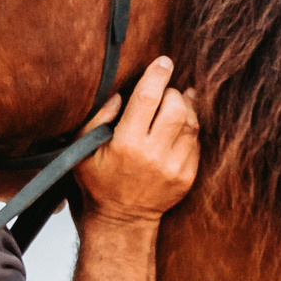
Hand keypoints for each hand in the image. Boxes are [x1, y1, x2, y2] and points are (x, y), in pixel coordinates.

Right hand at [76, 56, 199, 223]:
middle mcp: (154, 155)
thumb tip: (121, 93)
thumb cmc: (99, 181)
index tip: (163, 61)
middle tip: (163, 92)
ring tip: (173, 103)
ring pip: (191, 122)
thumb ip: (97, 118)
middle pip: (176, 106)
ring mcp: (174, 167)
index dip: (157, 75)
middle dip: (172, 92)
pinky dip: (189, 128)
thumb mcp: (83, 150)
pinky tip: (178, 126)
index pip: (147, 98)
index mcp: (126, 144)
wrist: (122, 220)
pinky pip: (196, 141)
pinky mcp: (188, 176)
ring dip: (184, 107)